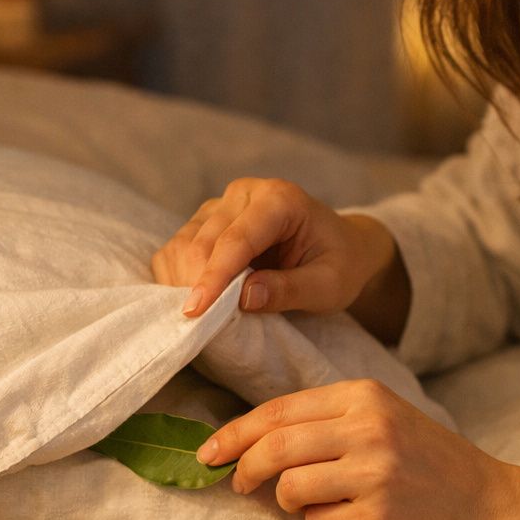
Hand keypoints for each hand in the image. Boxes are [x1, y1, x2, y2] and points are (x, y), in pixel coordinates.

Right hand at [150, 177, 391, 318]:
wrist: (342, 247)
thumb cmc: (341, 264)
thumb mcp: (330, 286)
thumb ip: (291, 290)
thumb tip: (245, 298)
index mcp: (280, 199)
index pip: (237, 240)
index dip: (214, 277)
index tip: (196, 312)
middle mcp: (245, 193)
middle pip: (203, 241)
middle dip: (196, 284)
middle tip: (198, 326)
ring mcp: (222, 204)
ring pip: (183, 243)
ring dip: (182, 282)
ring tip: (198, 317)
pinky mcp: (207, 221)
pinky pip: (178, 247)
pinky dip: (177, 276)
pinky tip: (193, 300)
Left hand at [198, 378, 505, 519]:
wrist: (487, 507)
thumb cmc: (427, 463)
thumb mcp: (383, 418)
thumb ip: (325, 422)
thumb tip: (250, 442)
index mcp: (364, 396)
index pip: (279, 411)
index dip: (235, 433)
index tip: (209, 451)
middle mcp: (368, 429)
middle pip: (275, 446)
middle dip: (243, 468)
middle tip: (234, 483)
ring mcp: (374, 474)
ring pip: (289, 487)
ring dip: (287, 501)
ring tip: (313, 502)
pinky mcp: (376, 517)